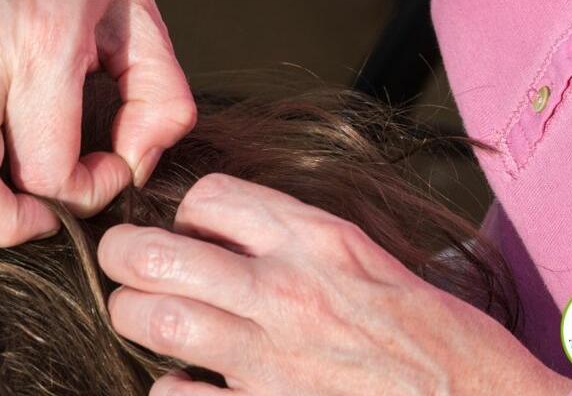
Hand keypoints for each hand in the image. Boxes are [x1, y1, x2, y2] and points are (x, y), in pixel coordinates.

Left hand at [98, 174, 571, 394]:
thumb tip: (243, 240)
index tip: (188, 230)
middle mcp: (289, 290)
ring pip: (154, 318)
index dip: (187, 210)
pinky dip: (170, 389)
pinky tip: (188, 386)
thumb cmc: (446, 344)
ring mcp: (274, 358)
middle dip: (125, 256)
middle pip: (157, 252)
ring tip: (145, 321)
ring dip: (136, 317)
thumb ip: (308, 247)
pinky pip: (176, 395)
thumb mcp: (381, 267)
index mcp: (322, 241)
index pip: (211, 196)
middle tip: (126, 266)